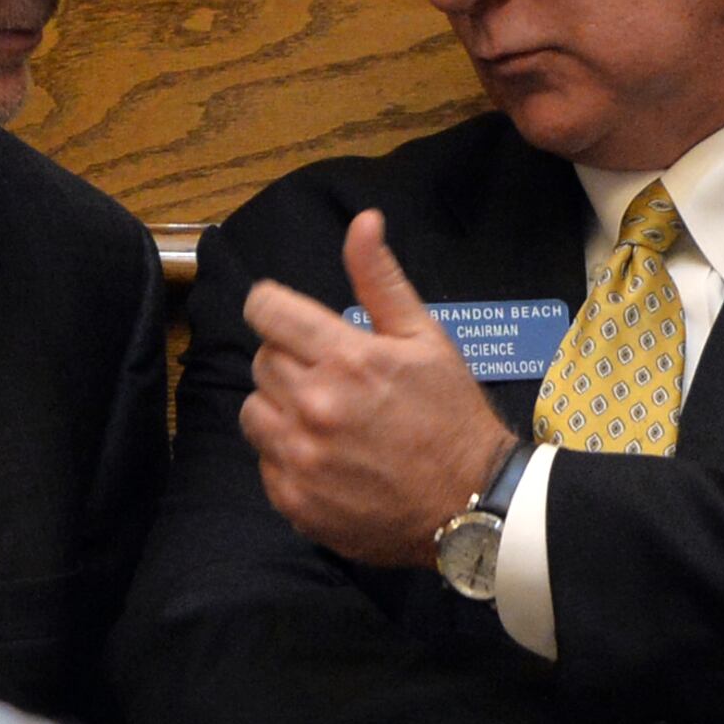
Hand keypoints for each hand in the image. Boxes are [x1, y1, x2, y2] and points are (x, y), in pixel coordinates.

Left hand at [236, 209, 517, 565]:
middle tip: (333, 377)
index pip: (266, 311)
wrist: (470, 503)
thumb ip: (381, 280)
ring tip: (325, 418)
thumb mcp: (425, 338)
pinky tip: (328, 457)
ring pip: (254, 411)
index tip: (285, 317)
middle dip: (290, 361)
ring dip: (280, 408)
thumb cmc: (451, 415)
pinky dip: (287, 456)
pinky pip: (264, 462)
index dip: (273, 308)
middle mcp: (314, 406)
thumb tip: (363, 220)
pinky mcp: (294, 500)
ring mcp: (300, 458)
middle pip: (262, 361)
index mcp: (346, 358)